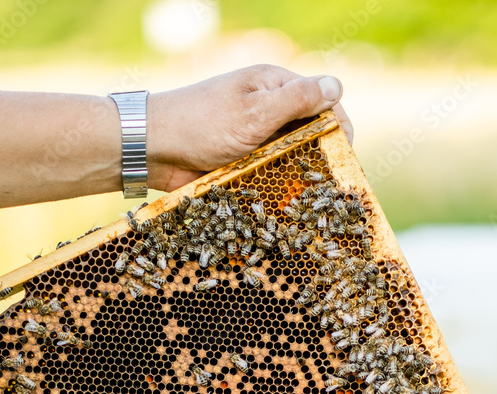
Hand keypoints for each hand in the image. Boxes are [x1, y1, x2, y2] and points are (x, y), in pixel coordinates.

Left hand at [147, 64, 352, 191]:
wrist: (153, 149)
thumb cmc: (202, 124)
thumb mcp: (254, 112)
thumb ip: (296, 100)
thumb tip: (337, 86)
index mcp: (274, 85)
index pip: (322, 100)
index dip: (338, 126)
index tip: (343, 154)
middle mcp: (269, 108)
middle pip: (310, 131)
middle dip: (321, 155)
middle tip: (328, 185)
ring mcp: (256, 137)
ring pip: (292, 156)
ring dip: (301, 176)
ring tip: (311, 200)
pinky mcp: (244, 161)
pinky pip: (271, 173)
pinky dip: (280, 186)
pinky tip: (288, 204)